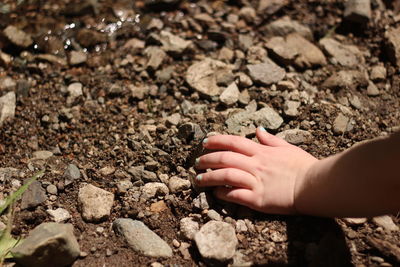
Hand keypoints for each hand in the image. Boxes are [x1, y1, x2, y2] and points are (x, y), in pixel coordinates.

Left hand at [194, 127, 317, 214]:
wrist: (315, 186)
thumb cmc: (303, 166)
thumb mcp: (288, 147)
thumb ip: (270, 139)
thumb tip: (257, 130)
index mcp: (261, 152)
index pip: (233, 142)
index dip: (216, 140)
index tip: (204, 142)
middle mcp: (255, 164)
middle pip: (225, 158)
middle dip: (207, 159)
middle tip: (197, 163)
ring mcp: (256, 181)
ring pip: (225, 175)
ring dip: (209, 177)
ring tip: (198, 180)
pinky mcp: (258, 199)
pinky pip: (235, 195)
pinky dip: (223, 193)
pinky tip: (216, 193)